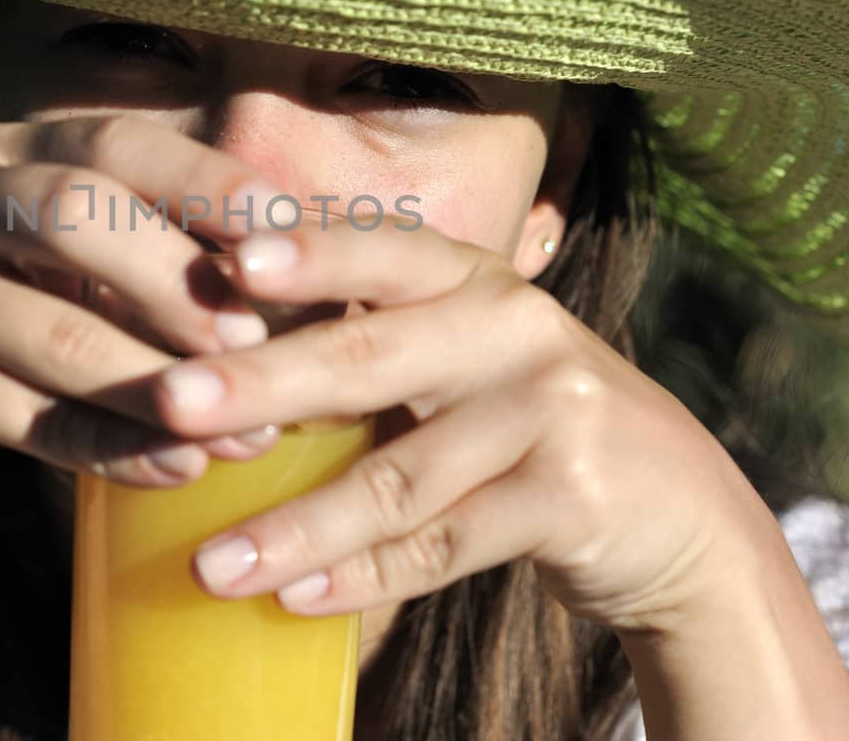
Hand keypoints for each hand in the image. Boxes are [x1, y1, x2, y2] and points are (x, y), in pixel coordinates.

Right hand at [0, 115, 298, 530]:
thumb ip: (156, 259)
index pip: (119, 143)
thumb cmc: (6, 328)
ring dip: (162, 385)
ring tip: (247, 430)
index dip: (207, 181)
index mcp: (11, 151)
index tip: (290, 230)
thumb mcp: (67, 270)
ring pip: (56, 331)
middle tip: (257, 342)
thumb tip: (310, 281)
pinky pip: (28, 415)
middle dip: (178, 281)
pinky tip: (179, 470)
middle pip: (76, 216)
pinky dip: (113, 448)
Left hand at [148, 216, 778, 635]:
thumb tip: (212, 367)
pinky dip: (365, 578)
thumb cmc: (526, 422)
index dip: (307, 251)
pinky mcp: (574, 500)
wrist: (680, 511)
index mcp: (474, 280)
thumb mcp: (466, 358)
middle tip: (169, 404)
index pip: (381, 249)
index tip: (223, 256)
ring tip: (210, 565)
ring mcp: (552, 412)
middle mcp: (515, 328)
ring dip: (296, 526)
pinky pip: (446, 546)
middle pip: (370, 357)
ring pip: (400, 478)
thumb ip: (375, 345)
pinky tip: (296, 598)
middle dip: (262, 383)